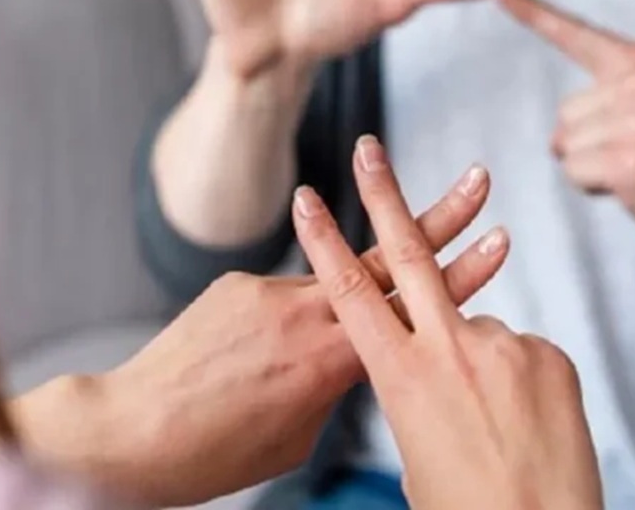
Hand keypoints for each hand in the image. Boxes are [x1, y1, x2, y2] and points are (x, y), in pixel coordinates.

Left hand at [97, 162, 506, 506]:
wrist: (133, 431)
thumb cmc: (218, 453)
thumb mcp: (300, 434)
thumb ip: (335, 382)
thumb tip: (350, 354)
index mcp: (330, 360)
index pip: (412, 309)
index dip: (463, 273)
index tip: (500, 241)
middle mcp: (304, 313)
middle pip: (388, 259)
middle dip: (439, 216)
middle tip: (478, 180)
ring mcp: (268, 292)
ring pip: (331, 276)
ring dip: (344, 284)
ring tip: (312, 331)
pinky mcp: (236, 283)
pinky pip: (280, 293)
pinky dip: (282, 318)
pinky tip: (249, 354)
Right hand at [293, 136, 601, 509]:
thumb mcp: (415, 454)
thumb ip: (415, 392)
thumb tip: (428, 370)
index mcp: (399, 377)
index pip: (349, 293)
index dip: (324, 242)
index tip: (307, 198)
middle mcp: (449, 349)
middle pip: (407, 253)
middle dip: (384, 194)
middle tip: (370, 149)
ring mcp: (503, 346)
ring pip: (475, 326)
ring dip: (474, 364)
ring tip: (492, 426)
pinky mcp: (548, 354)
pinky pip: (520, 352)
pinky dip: (514, 380)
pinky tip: (524, 424)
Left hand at [495, 0, 634, 257]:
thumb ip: (601, 97)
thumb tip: (556, 136)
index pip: (573, 33)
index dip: (530, 11)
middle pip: (563, 113)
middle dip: (586, 142)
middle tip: (632, 152)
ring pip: (565, 145)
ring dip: (589, 166)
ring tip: (632, 167)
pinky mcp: (630, 159)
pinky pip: (573, 170)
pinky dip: (591, 186)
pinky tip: (628, 185)